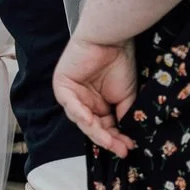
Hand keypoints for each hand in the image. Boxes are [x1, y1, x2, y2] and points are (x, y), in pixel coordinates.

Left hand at [54, 34, 136, 153]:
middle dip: (106, 139)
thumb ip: (123, 116)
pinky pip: (69, 104)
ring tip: (110, 140)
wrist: (111, 40)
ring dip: (96, 131)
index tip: (127, 149)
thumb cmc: (119, 63)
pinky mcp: (62, 86)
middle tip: (119, 149)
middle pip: (92, 127)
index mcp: (97, 104)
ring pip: (81, 119)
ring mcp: (72, 95)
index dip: (115, 139)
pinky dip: (79, 113)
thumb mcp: (125, 97)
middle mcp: (83, 102)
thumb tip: (125, 137)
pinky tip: (91, 121)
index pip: (104, 127)